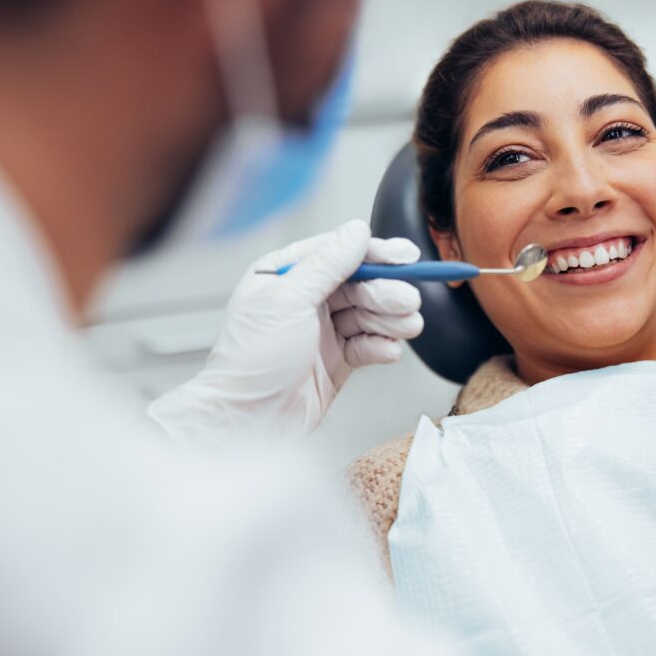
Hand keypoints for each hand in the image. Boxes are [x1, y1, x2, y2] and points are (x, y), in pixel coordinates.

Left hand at [148, 220, 423, 443]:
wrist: (249, 422)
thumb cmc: (251, 363)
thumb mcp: (288, 301)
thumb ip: (326, 264)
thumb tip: (355, 233)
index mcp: (285, 276)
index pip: (338, 253)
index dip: (374, 253)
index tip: (405, 256)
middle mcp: (305, 300)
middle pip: (360, 284)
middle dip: (386, 292)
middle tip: (407, 301)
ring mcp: (322, 331)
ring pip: (369, 314)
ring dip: (391, 319)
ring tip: (406, 326)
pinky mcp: (337, 359)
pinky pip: (369, 344)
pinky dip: (382, 346)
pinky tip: (388, 350)